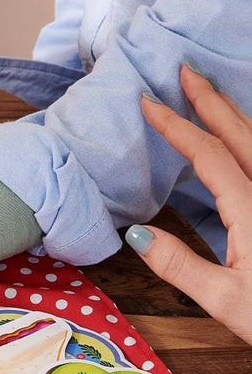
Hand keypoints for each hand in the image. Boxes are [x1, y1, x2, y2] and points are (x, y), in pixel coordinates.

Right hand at [127, 65, 251, 341]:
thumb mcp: (225, 301)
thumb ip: (178, 264)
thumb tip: (133, 232)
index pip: (210, 155)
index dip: (177, 125)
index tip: (148, 103)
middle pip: (243, 135)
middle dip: (211, 100)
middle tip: (184, 72)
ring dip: (235, 114)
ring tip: (211, 95)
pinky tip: (246, 142)